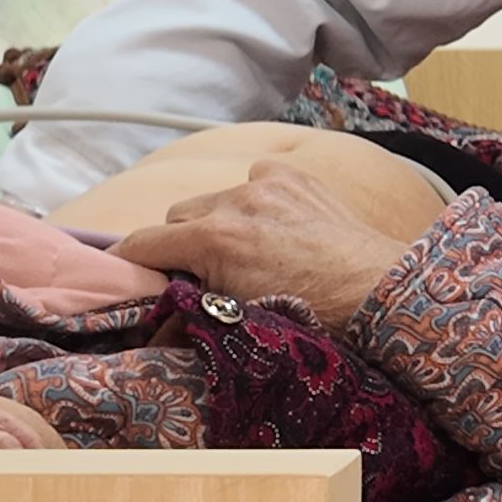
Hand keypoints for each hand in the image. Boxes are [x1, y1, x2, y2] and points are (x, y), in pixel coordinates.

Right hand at [109, 132, 450, 328]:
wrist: (379, 292)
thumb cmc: (315, 316)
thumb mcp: (240, 321)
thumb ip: (188, 314)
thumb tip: (153, 326)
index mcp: (215, 239)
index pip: (141, 242)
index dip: (125, 264)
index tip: (122, 277)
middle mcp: (236, 201)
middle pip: (176, 218)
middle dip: (178, 245)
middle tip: (196, 275)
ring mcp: (267, 183)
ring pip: (213, 198)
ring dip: (216, 222)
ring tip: (241, 253)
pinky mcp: (293, 176)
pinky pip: (252, 182)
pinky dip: (253, 203)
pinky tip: (272, 229)